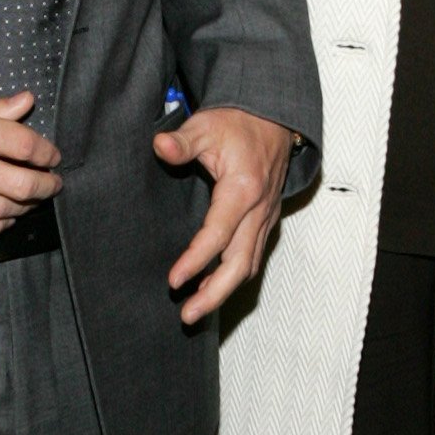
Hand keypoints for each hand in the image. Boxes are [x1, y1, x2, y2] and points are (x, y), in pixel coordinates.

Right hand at [0, 84, 60, 238]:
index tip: (52, 156)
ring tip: (31, 199)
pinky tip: (5, 218)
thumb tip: (25, 103)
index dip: (47, 152)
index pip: (26, 146)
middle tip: (53, 182)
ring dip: (26, 207)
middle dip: (47, 185)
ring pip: (4, 211)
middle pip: (24, 184)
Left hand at [154, 108, 292, 323]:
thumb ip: (182, 141)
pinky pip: (252, 256)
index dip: (195, 260)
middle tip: (188, 315)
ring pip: (248, 265)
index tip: (174, 281)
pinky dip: (233, 276)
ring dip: (223, 290)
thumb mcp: (206, 125)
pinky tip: (212, 285)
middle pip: (239, 264)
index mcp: (243, 189)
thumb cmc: (238, 123)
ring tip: (195, 308)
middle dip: (214, 294)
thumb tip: (161, 147)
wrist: (273, 119)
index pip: (217, 234)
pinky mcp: (265, 221)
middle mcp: (259, 209)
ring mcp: (266, 218)